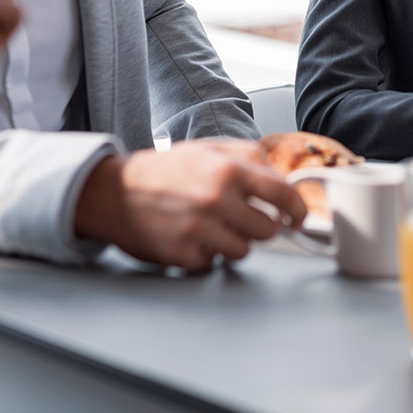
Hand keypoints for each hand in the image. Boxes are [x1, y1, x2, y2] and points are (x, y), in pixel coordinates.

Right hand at [73, 139, 307, 272]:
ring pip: (244, 251)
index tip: (297, 218)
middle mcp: (217, 200)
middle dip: (259, 226)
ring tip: (212, 226)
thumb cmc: (165, 170)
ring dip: (234, 242)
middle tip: (243, 219)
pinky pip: (214, 262)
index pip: (283, 194)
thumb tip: (282, 177)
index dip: (297, 210)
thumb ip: (249, 158)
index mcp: (228, 170)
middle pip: (267, 230)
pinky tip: (191, 236)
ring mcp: (200, 230)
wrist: (115, 192)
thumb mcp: (209, 149)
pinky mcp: (184, 254)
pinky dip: (207, 253)